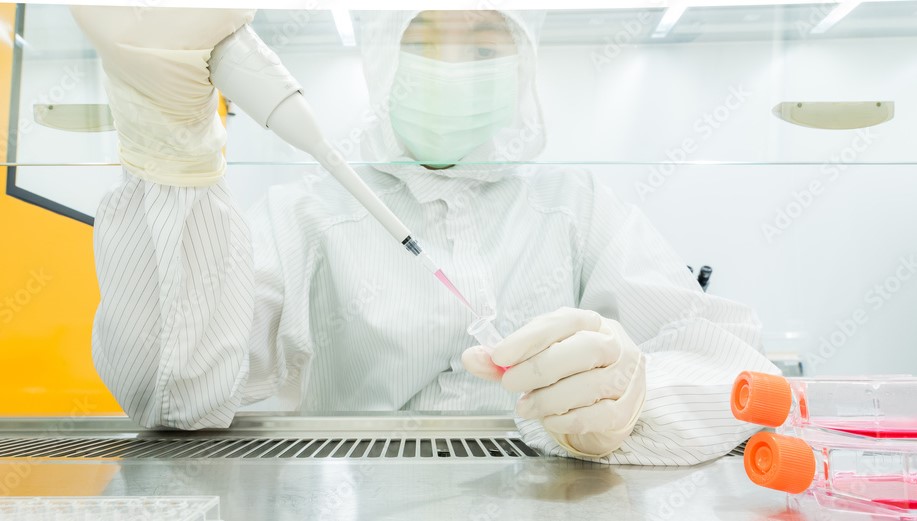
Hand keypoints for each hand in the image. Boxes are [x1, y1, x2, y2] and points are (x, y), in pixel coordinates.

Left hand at [462, 307, 645, 456]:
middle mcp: (614, 345)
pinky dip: (568, 419)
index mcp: (590, 322)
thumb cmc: (571, 369)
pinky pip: (599, 415)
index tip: (499, 355)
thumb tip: (472, 357)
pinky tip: (550, 419)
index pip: (561, 322)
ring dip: (549, 398)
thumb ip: (506, 359)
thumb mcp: (539, 355)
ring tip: (525, 407)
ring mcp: (625, 377)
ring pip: (590, 384)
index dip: (528, 338)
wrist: (610, 396)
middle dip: (539, 368)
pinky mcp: (626, 409)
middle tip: (509, 383)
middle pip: (583, 350)